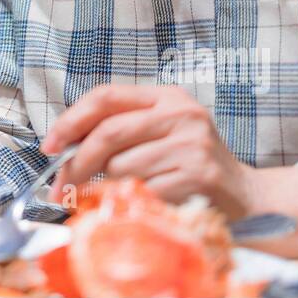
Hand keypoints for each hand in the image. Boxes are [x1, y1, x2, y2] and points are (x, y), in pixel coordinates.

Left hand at [42, 84, 257, 218]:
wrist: (247, 198)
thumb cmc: (193, 165)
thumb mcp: (162, 133)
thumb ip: (121, 129)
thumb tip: (64, 147)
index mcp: (167, 97)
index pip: (105, 96)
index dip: (70, 120)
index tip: (49, 145)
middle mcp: (181, 114)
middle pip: (108, 133)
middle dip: (77, 163)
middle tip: (61, 186)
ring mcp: (191, 145)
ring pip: (121, 167)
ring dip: (113, 186)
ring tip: (134, 189)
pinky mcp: (196, 177)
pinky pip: (142, 191)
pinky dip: (136, 201)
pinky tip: (153, 201)